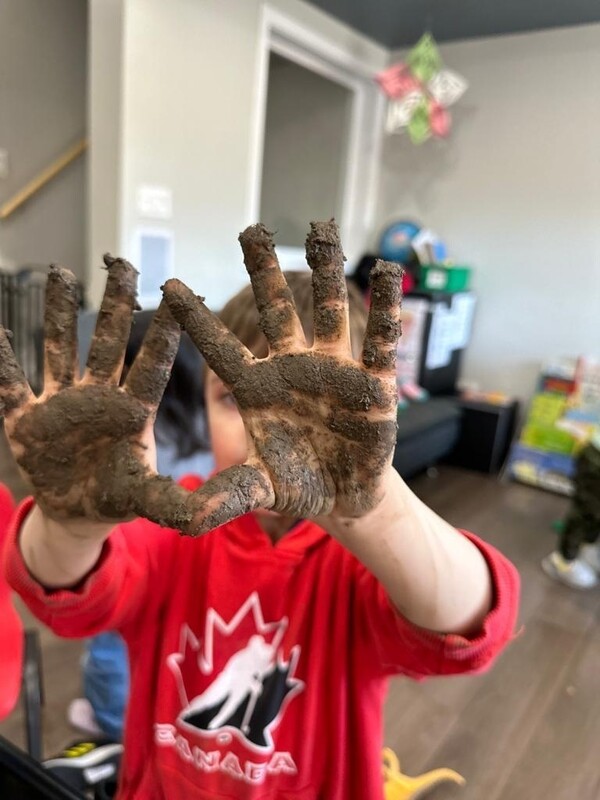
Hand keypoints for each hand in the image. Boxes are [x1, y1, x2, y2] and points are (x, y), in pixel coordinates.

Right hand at [0, 256, 180, 526]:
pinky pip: (10, 385)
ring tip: (62, 274)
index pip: (150, 365)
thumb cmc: (117, 497)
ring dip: (59, 314)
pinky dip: (2, 361)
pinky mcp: (26, 419)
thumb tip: (203, 518)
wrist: (77, 513)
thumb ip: (169, 502)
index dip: (162, 333)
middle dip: (115, 305)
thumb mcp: (145, 499)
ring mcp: (61, 403)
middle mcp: (98, 397)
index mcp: (132, 411)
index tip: (176, 296)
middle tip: (123, 264)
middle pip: (108, 342)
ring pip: (61, 349)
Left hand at [162, 221, 402, 523]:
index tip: (170, 285)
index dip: (197, 320)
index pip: (222, 349)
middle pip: (276, 312)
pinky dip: (384, 309)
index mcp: (257, 388)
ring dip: (325, 272)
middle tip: (251, 230)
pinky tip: (386, 272)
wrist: (342, 497)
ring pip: (326, 313)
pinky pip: (377, 341)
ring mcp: (333, 370)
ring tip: (321, 229)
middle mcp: (292, 369)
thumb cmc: (295, 486)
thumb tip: (184, 519)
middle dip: (265, 272)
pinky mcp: (372, 383)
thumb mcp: (256, 490)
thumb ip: (225, 496)